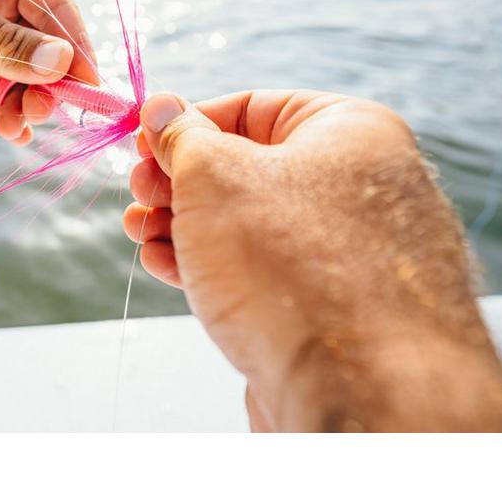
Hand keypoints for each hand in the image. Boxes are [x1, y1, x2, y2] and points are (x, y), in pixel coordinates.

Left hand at [0, 0, 94, 143]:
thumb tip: (62, 65)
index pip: (58, 9)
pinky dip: (3, 109)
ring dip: (28, 100)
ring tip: (25, 125)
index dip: (77, 50)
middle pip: (44, 46)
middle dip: (51, 82)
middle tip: (49, 114)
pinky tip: (11, 130)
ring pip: (20, 73)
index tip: (93, 91)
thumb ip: (2, 40)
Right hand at [123, 90, 501, 430]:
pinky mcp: (338, 308)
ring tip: (140, 235)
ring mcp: (354, 252)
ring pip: (252, 224)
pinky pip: (267, 270)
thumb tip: (162, 105)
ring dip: (185, 225)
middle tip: (137, 193)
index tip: (141, 142)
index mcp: (352, 131)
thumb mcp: (214, 176)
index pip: (253, 106)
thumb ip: (182, 136)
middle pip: (249, 166)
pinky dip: (213, 264)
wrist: (362, 395)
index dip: (187, 121)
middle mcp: (364, 185)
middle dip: (180, 180)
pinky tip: (167, 267)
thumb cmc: (288, 261)